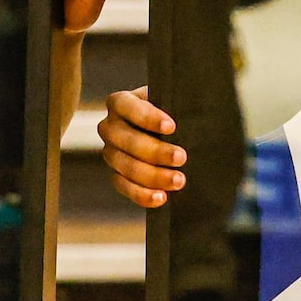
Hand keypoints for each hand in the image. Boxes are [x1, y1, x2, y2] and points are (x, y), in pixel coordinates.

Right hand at [97, 86, 185, 207]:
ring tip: (178, 181)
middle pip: (126, 140)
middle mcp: (110, 127)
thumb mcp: (175, 102)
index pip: (126, 106)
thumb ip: (179, 106)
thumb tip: (191, 118)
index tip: (171, 127)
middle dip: (155, 151)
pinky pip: (123, 186)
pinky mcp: (116, 174)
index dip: (147, 117)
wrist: (172, 133)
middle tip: (181, 157)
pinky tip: (161, 198)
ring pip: (126, 166)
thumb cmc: (175, 112)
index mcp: (120, 102)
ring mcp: (110, 152)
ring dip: (153, 176)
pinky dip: (141, 194)